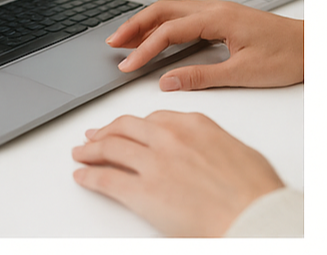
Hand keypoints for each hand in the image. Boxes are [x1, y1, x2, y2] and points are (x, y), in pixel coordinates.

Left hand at [72, 110, 283, 236]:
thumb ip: (210, 144)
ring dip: (89, 151)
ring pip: (109, 148)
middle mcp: (169, 138)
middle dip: (105, 131)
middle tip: (94, 136)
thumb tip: (202, 150)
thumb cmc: (256, 194)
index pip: (153, 118)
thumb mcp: (237, 152)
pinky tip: (82, 176)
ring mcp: (153, 163)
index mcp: (194, 125)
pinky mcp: (141, 191)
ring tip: (81, 154)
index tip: (126, 128)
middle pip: (125, 128)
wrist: (257, 219)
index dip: (134, 125)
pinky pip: (105, 179)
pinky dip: (89, 177)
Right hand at [107, 0, 302, 90]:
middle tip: (112, 43)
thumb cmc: (288, 56)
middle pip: (161, 11)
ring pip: (170, 11)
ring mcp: (217, 11)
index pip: (168, 31)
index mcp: (217, 18)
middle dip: (133, 26)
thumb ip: (201, 76)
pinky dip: (161, 25)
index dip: (143, 49)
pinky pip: (182, 16)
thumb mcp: (243, 74)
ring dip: (145, 23)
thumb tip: (167, 81)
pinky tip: (154, 37)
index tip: (127, 66)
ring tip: (124, 40)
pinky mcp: (221, 17)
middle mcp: (213, 9)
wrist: (314, 47)